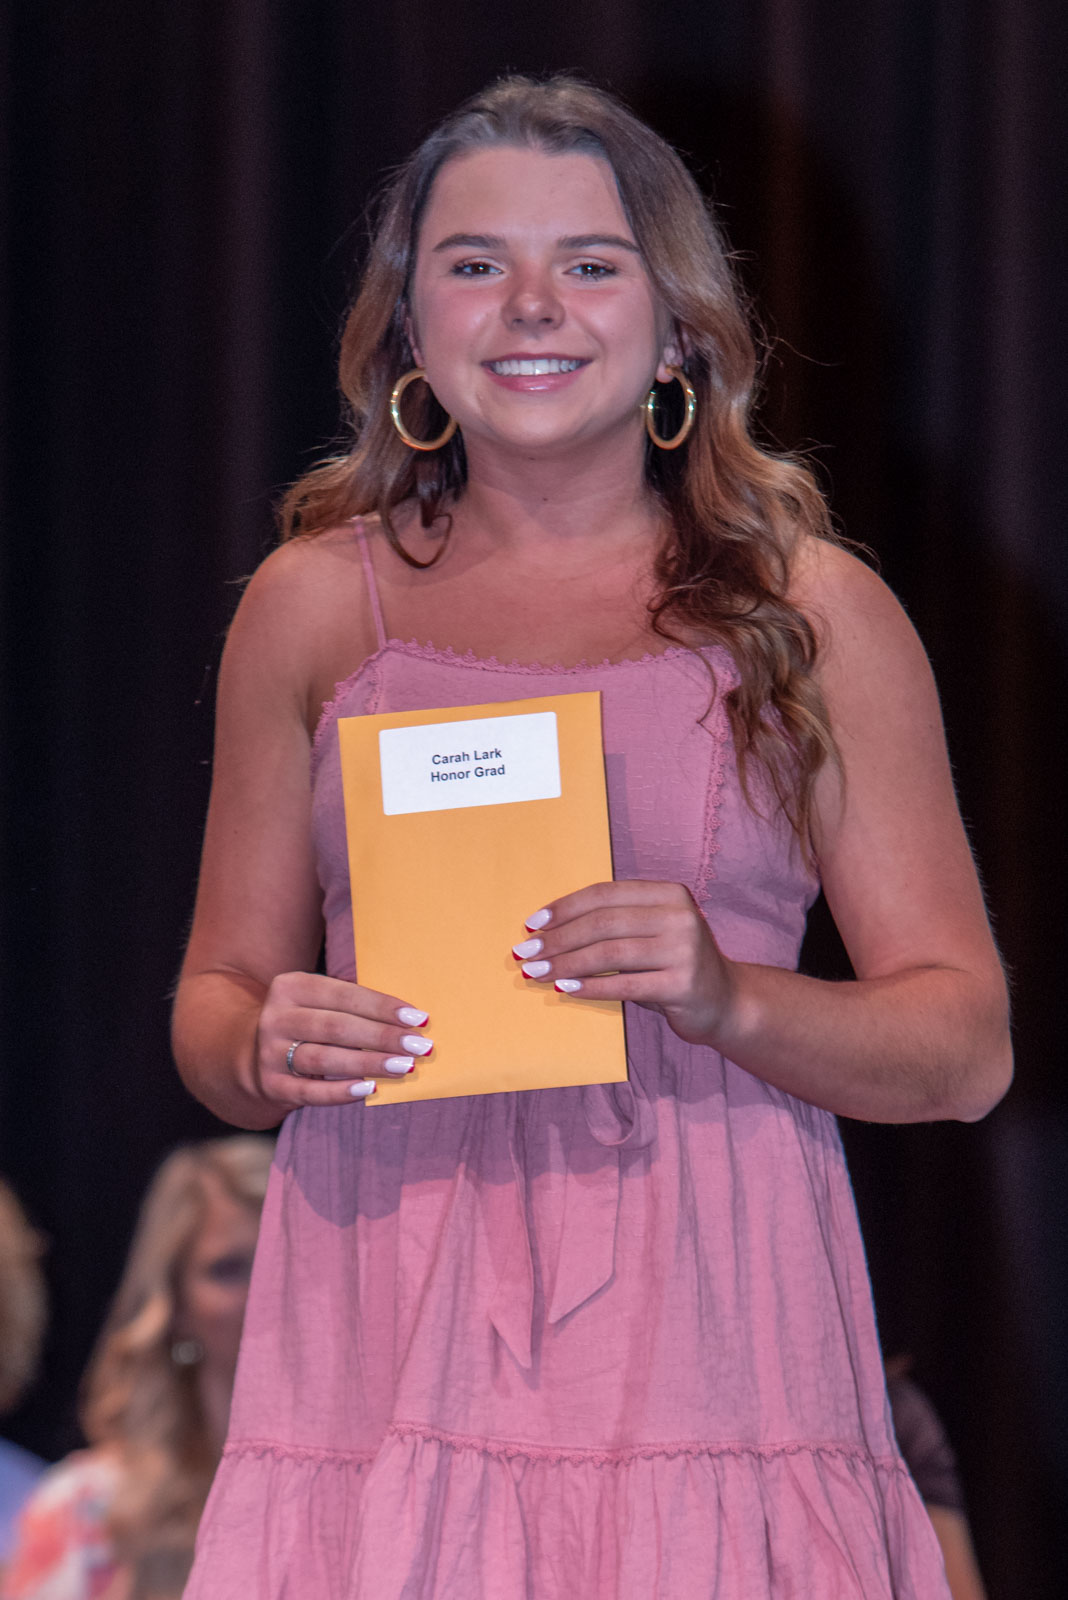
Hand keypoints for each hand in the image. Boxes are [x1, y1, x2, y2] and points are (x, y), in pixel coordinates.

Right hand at [254, 971, 432, 1105]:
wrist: (252, 1053)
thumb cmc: (307, 1023)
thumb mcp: (318, 1002)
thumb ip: (353, 1006)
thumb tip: (409, 1021)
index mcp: (291, 987)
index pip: (344, 995)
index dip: (382, 1007)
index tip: (418, 1018)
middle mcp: (276, 1017)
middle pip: (337, 1027)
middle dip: (382, 1036)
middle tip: (419, 1046)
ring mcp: (270, 1053)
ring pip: (325, 1058)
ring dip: (369, 1063)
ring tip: (404, 1066)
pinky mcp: (271, 1085)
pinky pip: (310, 1092)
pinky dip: (341, 1092)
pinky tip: (369, 1089)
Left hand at [511, 881, 735, 1047]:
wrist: (726, 1002)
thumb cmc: (673, 965)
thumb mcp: (650, 933)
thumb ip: (614, 924)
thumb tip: (547, 930)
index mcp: (669, 893)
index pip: (605, 894)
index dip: (564, 908)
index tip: (532, 924)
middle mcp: (680, 915)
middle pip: (604, 922)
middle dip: (558, 939)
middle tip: (526, 954)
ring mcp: (684, 949)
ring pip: (610, 953)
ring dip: (566, 963)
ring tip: (538, 973)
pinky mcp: (683, 984)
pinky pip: (625, 984)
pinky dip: (591, 986)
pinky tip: (566, 989)